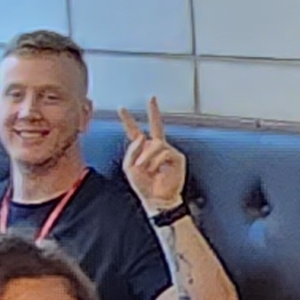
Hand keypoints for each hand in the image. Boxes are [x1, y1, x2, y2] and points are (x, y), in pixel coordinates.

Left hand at [117, 99, 187, 214]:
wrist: (158, 200)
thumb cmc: (144, 186)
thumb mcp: (129, 168)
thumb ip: (132, 150)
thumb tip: (143, 136)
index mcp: (142, 150)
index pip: (135, 132)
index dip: (128, 120)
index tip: (122, 109)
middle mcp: (156, 148)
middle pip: (156, 126)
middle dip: (154, 112)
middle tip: (152, 99)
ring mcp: (167, 152)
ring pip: (155, 144)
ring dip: (146, 157)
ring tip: (144, 169)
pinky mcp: (177, 158)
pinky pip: (164, 152)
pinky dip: (156, 162)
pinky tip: (156, 170)